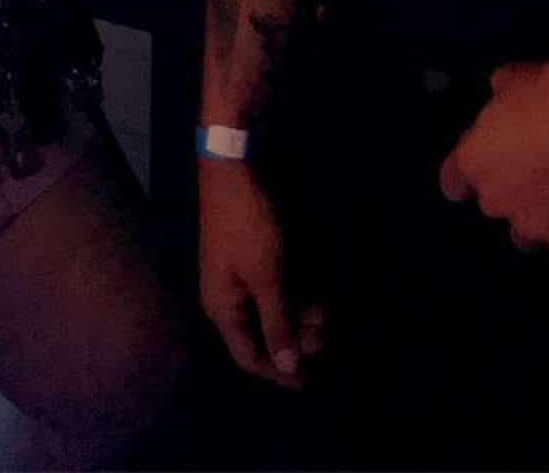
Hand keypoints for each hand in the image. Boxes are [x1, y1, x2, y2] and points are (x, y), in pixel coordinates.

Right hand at [199, 162, 324, 388]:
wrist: (235, 167)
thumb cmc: (247, 225)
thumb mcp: (266, 277)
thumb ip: (276, 323)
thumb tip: (284, 368)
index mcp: (223, 308)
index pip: (248, 356)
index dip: (277, 372)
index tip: (308, 382)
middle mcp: (229, 296)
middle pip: (264, 332)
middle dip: (295, 337)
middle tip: (325, 337)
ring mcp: (241, 274)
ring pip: (274, 308)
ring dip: (300, 313)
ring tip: (325, 313)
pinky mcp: (254, 254)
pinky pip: (276, 286)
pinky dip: (296, 291)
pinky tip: (317, 292)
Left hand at [438, 55, 548, 256]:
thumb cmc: (543, 90)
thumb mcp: (509, 80)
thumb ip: (501, 95)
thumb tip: (504, 90)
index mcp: (473, 161)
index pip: (453, 183)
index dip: (465, 177)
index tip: (485, 165)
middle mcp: (495, 199)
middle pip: (494, 205)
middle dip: (511, 191)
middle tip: (538, 169)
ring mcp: (531, 223)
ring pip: (527, 234)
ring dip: (538, 218)